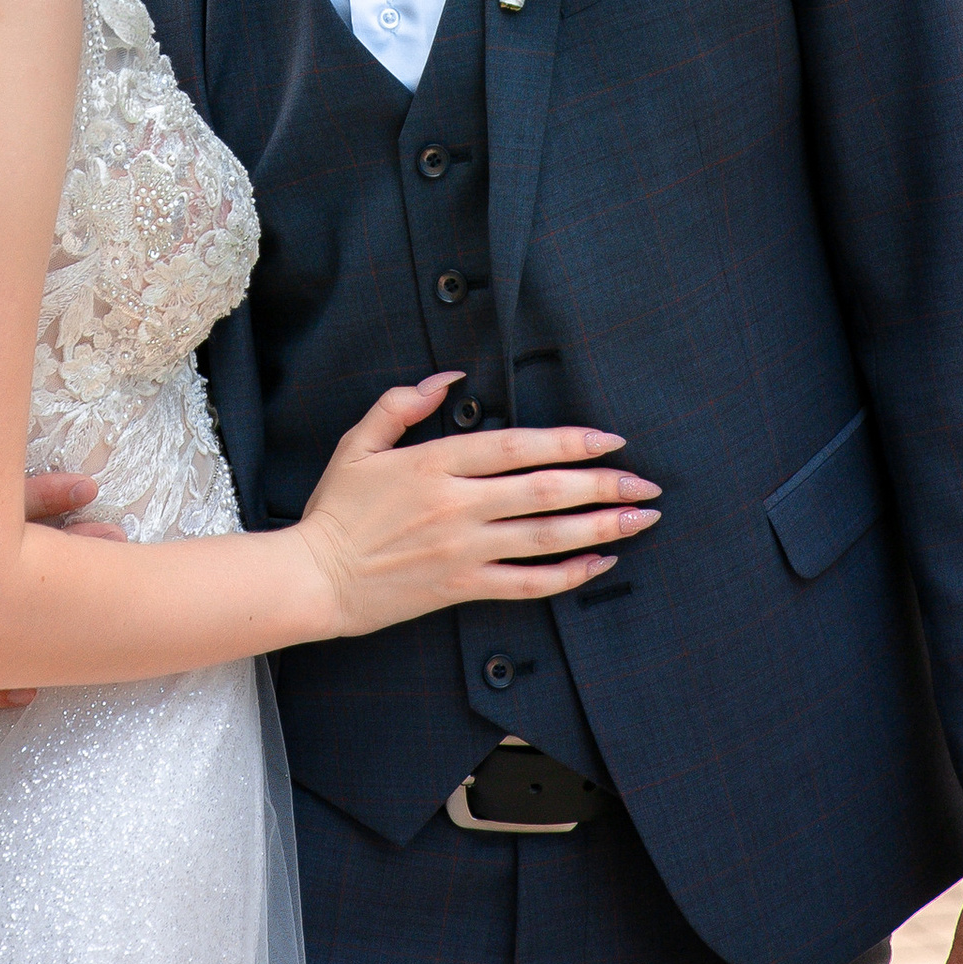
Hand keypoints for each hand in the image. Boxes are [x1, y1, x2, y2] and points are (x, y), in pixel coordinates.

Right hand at [298, 375, 658, 639]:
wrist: (315, 578)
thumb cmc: (337, 508)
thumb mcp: (360, 442)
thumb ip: (404, 403)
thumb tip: (451, 376)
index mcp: (434, 463)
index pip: (516, 447)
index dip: (568, 441)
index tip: (611, 438)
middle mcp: (456, 506)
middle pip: (544, 491)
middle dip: (603, 485)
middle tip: (646, 483)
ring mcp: (462, 550)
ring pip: (545, 538)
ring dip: (600, 527)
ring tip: (640, 519)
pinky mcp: (461, 587)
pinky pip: (527, 583)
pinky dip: (568, 575)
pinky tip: (600, 563)